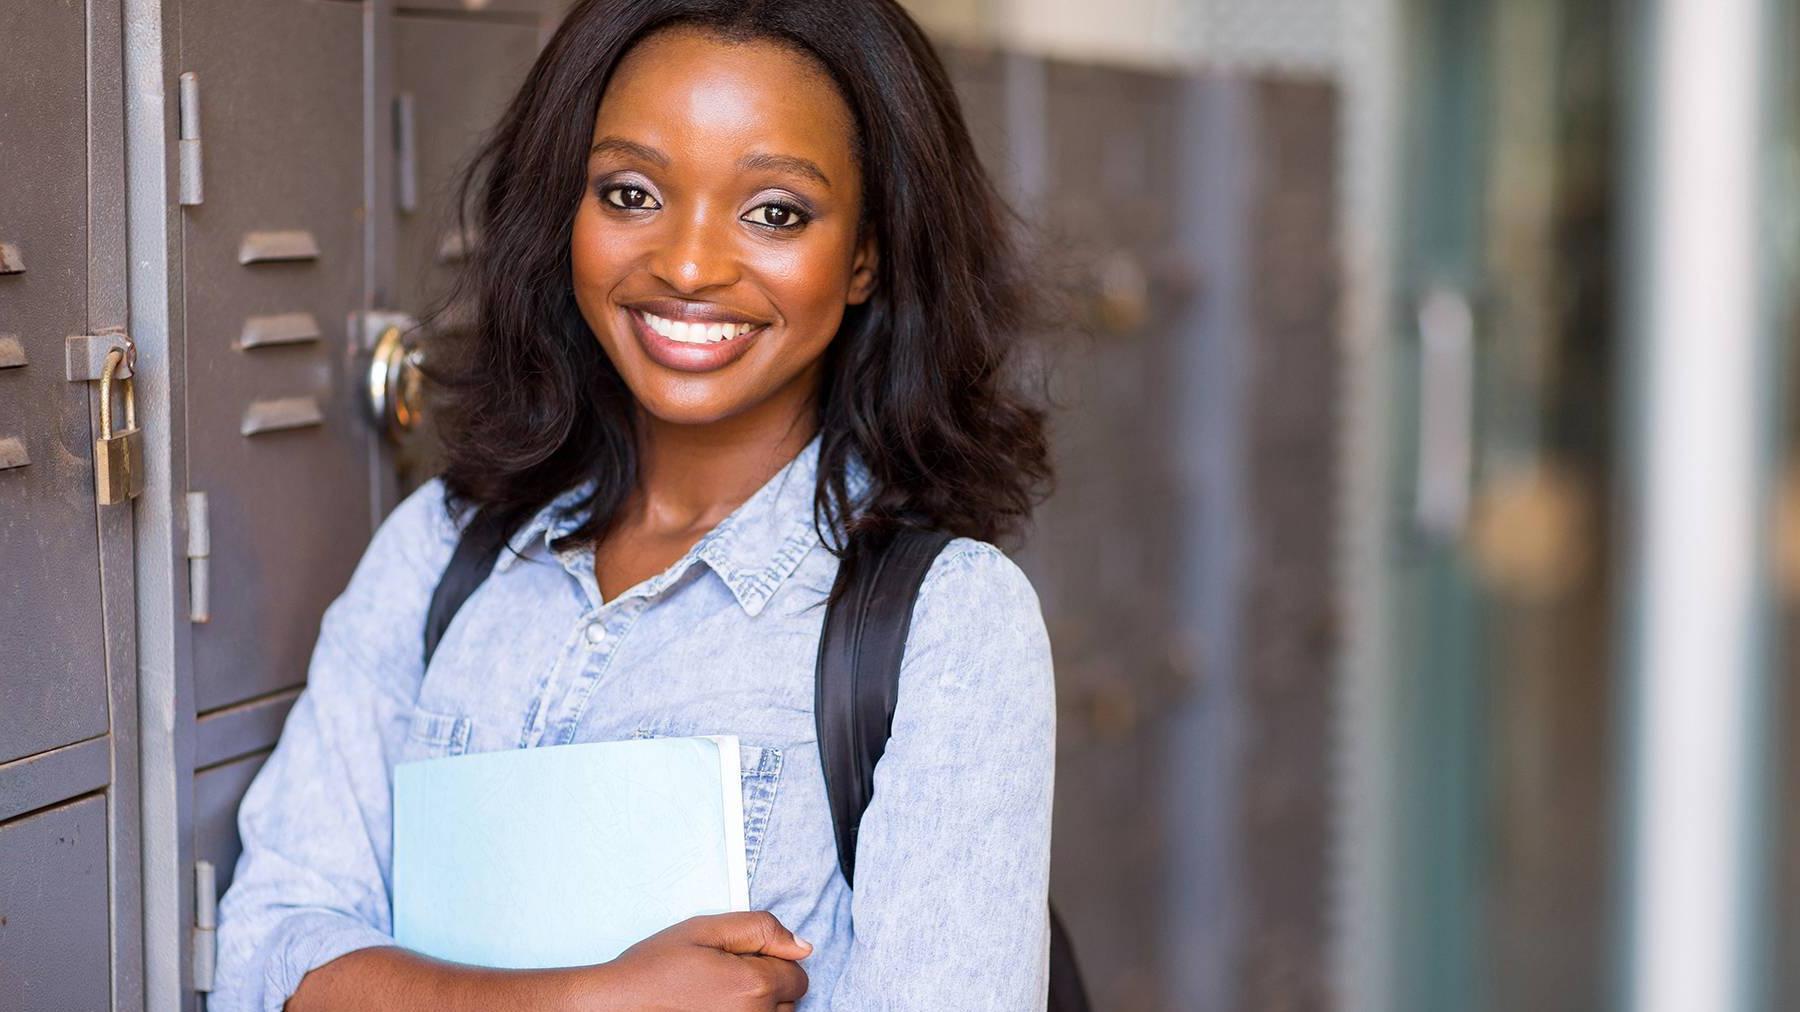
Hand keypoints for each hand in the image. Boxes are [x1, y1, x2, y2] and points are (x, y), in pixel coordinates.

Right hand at [567, 911, 812, 1011]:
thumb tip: (801, 946)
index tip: (744, 961)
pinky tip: (714, 1009)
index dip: (775, 963)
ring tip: (717, 997)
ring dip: (756, 1007)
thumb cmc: (655, 968)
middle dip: (768, 987)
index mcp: (753, 986)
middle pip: (789, 1002)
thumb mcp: (706, 930)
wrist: (618, 1005)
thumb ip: (760, 930)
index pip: (799, 977)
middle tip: (726, 978)